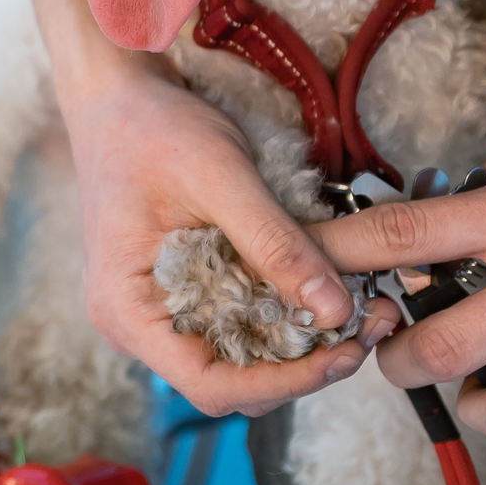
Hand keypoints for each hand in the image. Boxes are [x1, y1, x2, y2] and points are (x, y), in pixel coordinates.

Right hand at [65, 66, 388, 416]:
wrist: (117, 100)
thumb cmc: (152, 130)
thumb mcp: (221, 176)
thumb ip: (276, 244)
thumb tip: (336, 310)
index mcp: (128, 308)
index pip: (211, 383)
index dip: (283, 383)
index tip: (344, 353)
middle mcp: (134, 326)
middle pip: (229, 381)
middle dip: (301, 366)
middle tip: (367, 330)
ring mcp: (153, 315)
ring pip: (235, 359)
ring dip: (296, 346)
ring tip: (356, 312)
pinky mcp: (176, 298)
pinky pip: (231, 328)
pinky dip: (278, 319)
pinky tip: (318, 293)